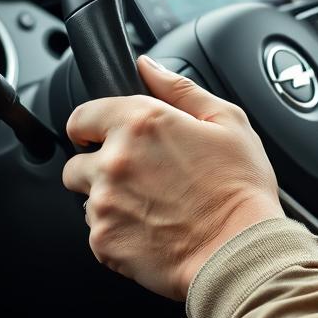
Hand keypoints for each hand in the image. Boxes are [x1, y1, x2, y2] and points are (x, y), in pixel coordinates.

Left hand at [62, 55, 283, 300]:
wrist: (239, 250)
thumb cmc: (240, 186)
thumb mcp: (227, 120)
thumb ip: (180, 88)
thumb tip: (148, 66)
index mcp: (142, 123)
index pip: (82, 116)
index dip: (94, 125)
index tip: (105, 135)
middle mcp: (114, 161)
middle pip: (78, 161)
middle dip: (103, 165)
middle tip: (145, 175)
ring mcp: (104, 204)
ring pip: (88, 198)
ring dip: (111, 198)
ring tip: (156, 204)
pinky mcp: (103, 242)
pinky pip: (98, 231)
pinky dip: (119, 229)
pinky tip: (155, 227)